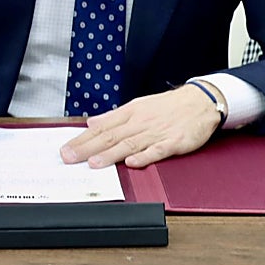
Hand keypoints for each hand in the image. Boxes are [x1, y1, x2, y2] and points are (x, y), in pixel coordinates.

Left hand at [60, 84, 223, 168]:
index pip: (100, 128)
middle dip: (87, 148)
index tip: (65, 148)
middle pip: (110, 136)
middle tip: (69, 157)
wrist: (199, 101)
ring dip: (110, 154)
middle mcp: (139, 123)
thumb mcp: (137, 106)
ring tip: (93, 163)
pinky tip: (132, 163)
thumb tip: (91, 122)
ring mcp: (156, 133)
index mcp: (129, 114)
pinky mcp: (174, 142)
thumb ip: (113, 117)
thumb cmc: (167, 106)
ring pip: (129, 144)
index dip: (82, 139)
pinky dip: (144, 156)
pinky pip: (157, 150)